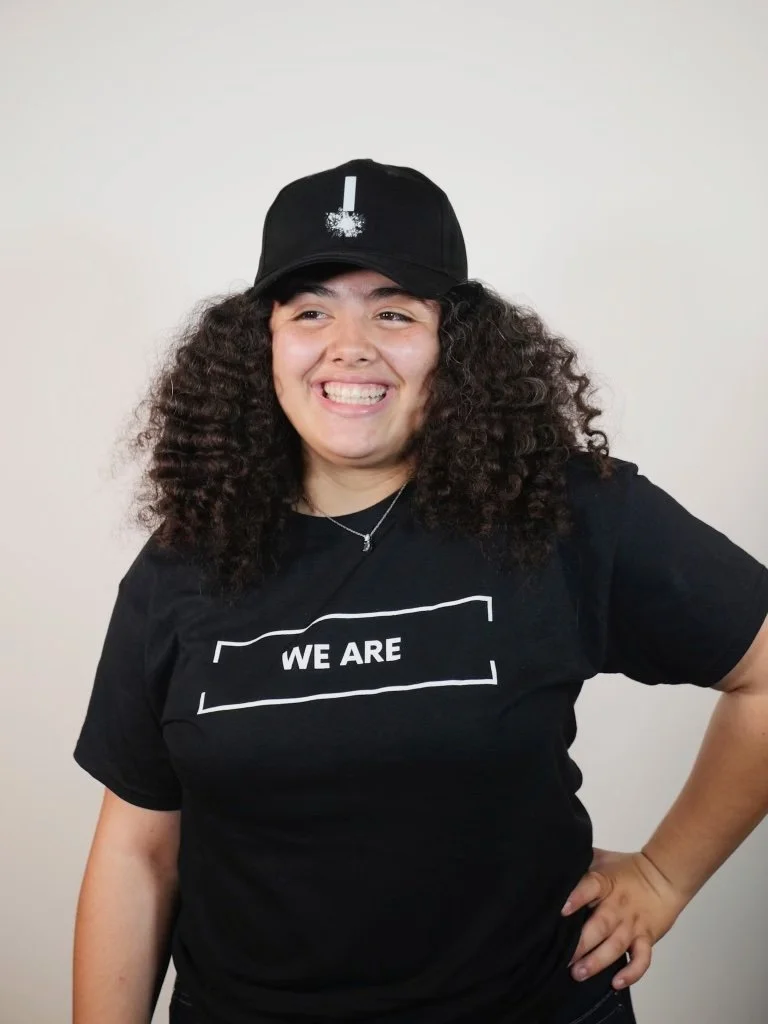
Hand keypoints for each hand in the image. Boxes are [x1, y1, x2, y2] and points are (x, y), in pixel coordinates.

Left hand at [561, 848, 688, 989]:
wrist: (662, 876)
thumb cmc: (626, 868)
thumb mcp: (600, 858)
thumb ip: (580, 862)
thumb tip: (554, 861)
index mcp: (605, 883)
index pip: (590, 887)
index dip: (576, 897)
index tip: (562, 910)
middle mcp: (617, 905)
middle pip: (599, 925)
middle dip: (581, 944)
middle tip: (564, 958)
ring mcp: (632, 924)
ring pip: (615, 945)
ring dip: (597, 961)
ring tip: (579, 973)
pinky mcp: (646, 938)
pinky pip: (642, 959)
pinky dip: (631, 973)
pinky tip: (616, 983)